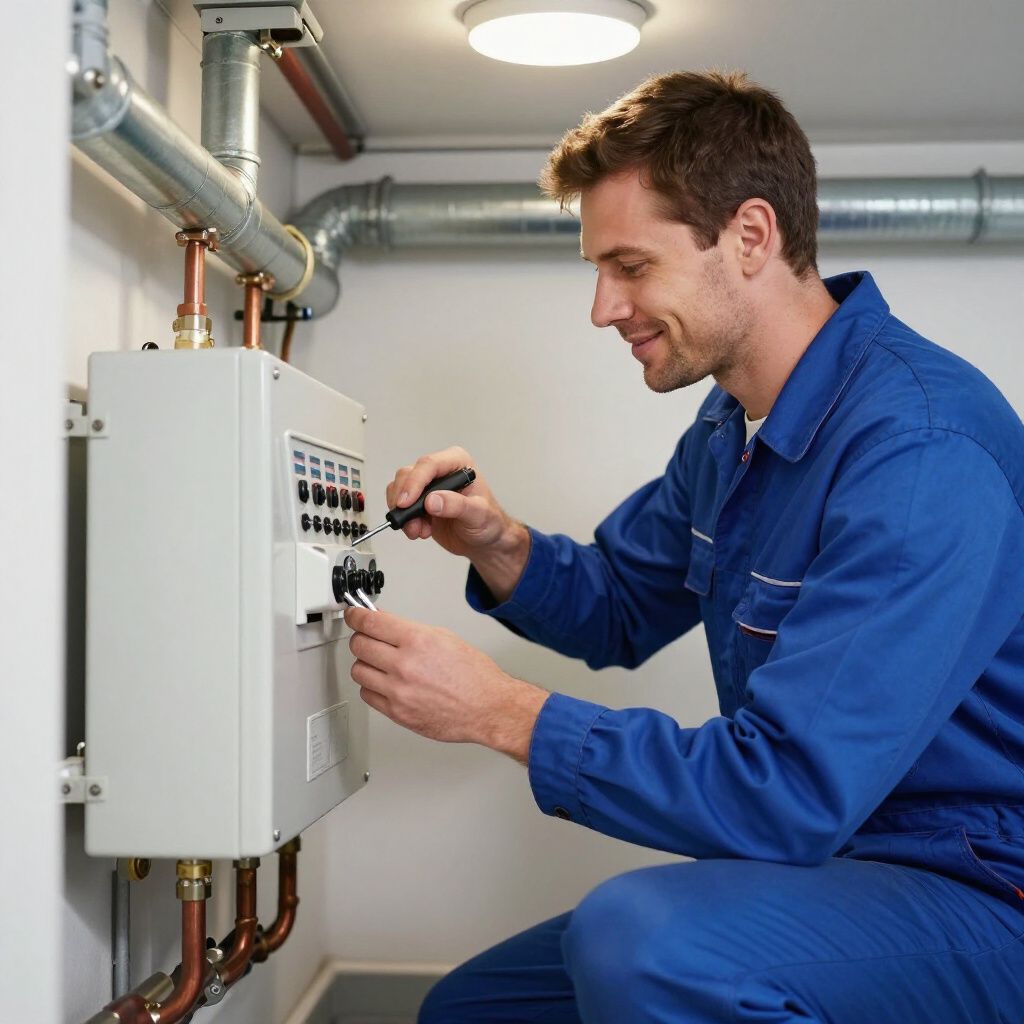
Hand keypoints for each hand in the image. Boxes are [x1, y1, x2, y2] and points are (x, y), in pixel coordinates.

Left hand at [345, 606, 548, 762]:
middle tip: (368, 637)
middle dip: (362, 637)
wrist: (487, 708)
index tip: (354, 614)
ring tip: (380, 662)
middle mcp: (405, 665)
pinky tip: (385, 683)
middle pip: (359, 645)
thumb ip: (410, 630)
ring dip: (366, 664)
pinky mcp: (397, 712)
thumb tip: (384, 623)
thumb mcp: (444, 638)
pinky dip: (372, 687)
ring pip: (358, 671)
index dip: (356, 615)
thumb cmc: (474, 675)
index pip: (370, 622)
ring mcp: (398, 691)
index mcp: (418, 641)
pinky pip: (367, 695)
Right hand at [386, 446, 531, 601]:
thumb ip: (457, 506)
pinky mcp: (419, 502)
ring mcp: (428, 486)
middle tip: (410, 521)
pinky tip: (419, 530)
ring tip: (418, 530)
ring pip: (399, 489)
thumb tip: (432, 500)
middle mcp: (441, 471)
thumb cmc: (489, 522)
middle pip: (409, 474)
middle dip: (405, 500)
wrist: (485, 542)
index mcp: (458, 463)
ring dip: (404, 512)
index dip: (414, 482)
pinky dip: (405, 520)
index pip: (429, 465)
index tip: (406, 502)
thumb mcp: (479, 514)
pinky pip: (399, 505)